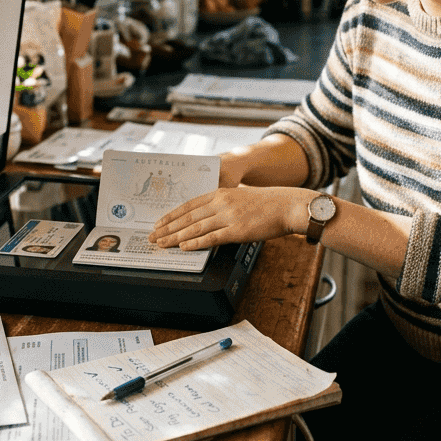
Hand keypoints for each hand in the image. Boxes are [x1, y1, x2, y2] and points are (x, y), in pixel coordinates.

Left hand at [150, 187, 311, 250]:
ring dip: (175, 237)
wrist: (287, 205)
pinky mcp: (237, 230)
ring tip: (163, 244)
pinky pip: (212, 237)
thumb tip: (205, 218)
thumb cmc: (266, 204)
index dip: (171, 215)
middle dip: (167, 228)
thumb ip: (222, 205)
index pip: (188, 204)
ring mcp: (228, 216)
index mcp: (220, 193)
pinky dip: (196, 242)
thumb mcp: (239, 197)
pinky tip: (184, 247)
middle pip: (187, 216)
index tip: (159, 223)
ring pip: (195, 227)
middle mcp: (221, 202)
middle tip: (153, 236)